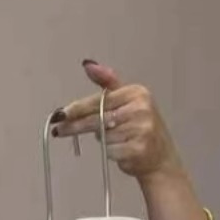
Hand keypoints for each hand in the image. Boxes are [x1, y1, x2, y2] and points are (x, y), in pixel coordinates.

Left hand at [52, 62, 183, 183]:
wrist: (160, 155)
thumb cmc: (139, 126)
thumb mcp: (127, 99)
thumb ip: (107, 83)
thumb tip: (87, 64)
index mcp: (136, 93)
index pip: (100, 100)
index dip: (78, 108)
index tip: (61, 114)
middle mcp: (141, 108)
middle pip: (97, 118)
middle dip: (75, 126)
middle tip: (58, 130)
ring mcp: (141, 129)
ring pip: (102, 137)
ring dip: (102, 140)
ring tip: (115, 140)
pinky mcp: (138, 149)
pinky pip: (110, 151)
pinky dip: (110, 153)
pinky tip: (120, 150)